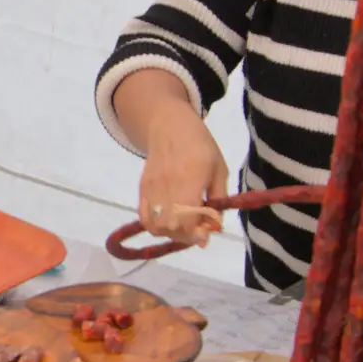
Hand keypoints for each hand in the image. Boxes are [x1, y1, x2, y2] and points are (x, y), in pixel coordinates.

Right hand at [138, 101, 228, 247]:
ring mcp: (152, 187)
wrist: (169, 126)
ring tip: (184, 226)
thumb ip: (219, 200)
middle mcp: (168, 184)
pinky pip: (144, 218)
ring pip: (156, 225)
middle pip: (170, 225)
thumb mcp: (220, 170)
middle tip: (197, 230)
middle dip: (186, 236)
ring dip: (171, 233)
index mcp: (192, 176)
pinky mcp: (142, 188)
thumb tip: (214, 228)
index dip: (196, 233)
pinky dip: (157, 226)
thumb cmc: (201, 146)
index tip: (205, 236)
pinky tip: (169, 220)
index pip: (187, 216)